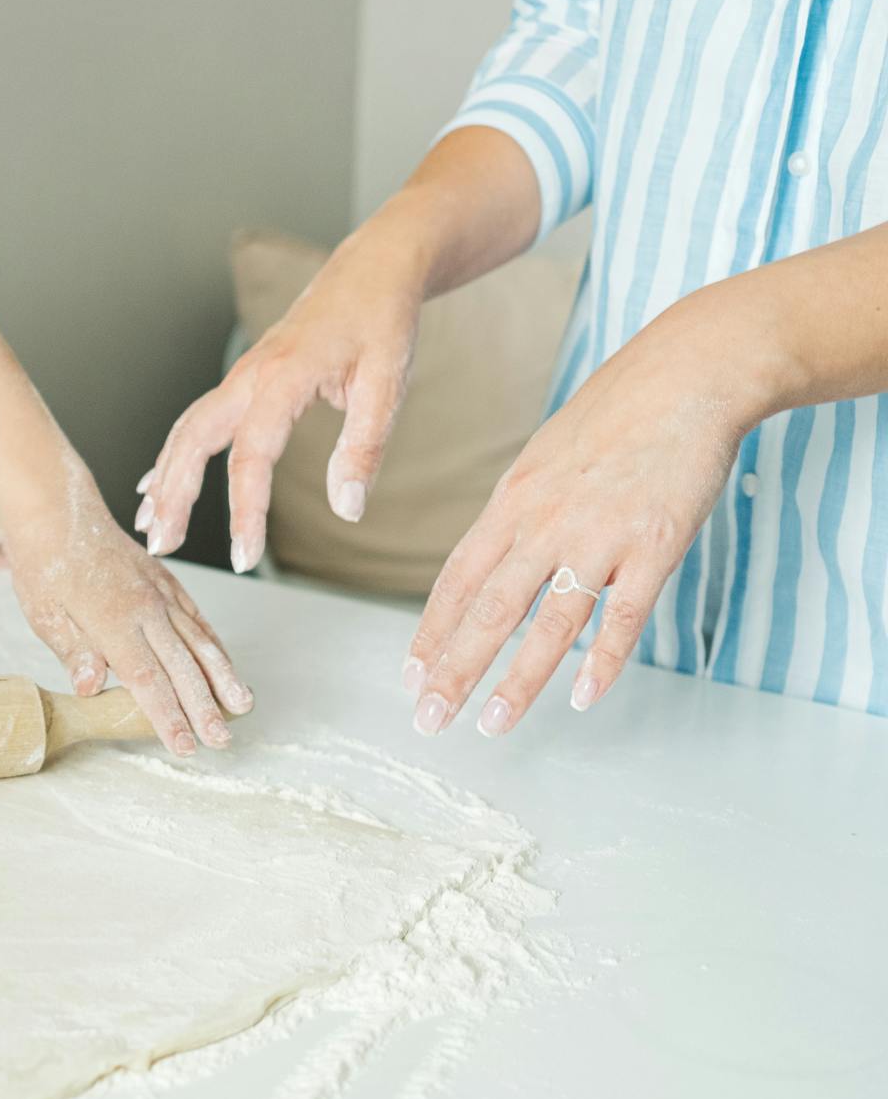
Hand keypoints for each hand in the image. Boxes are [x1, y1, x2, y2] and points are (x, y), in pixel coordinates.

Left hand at [5, 472, 253, 755]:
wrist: (58, 511)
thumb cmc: (44, 565)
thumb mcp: (44, 612)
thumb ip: (73, 651)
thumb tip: (90, 688)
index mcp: (112, 620)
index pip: (146, 679)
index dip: (168, 716)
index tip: (184, 746)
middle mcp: (145, 607)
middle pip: (182, 666)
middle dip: (203, 708)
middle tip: (221, 741)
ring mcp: (160, 592)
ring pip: (200, 641)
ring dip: (223, 677)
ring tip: (242, 706)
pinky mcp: (167, 582)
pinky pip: (197, 617)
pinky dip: (214, 644)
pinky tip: (225, 665)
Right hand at [136, 240, 422, 570]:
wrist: (373, 269)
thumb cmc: (382, 321)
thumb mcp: (388, 384)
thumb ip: (364, 447)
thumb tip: (348, 510)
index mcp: (283, 376)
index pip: (251, 455)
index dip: (245, 510)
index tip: (244, 558)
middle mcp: (250, 375)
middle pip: (194, 441)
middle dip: (174, 496)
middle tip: (162, 546)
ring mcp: (241, 377)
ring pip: (187, 431)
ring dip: (164, 479)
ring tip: (152, 527)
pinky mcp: (244, 381)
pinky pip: (197, 421)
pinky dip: (173, 456)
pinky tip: (158, 486)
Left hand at [402, 300, 754, 736]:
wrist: (687, 374)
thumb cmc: (615, 414)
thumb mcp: (543, 458)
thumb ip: (519, 511)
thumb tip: (494, 555)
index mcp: (512, 502)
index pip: (458, 579)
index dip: (432, 631)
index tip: (410, 674)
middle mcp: (545, 523)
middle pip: (489, 610)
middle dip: (454, 670)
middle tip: (428, 718)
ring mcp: (600, 536)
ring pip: (549, 623)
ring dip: (518, 680)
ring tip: (492, 724)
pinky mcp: (656, 545)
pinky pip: (624, 615)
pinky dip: (603, 660)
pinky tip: (585, 697)